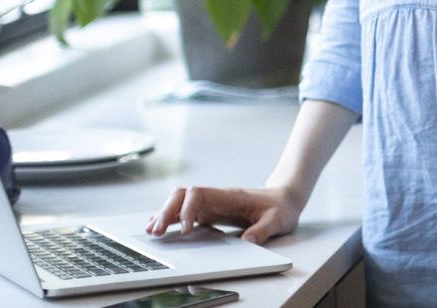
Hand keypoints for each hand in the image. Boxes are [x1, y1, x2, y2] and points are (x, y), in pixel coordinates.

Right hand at [146, 185, 299, 244]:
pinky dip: (170, 219)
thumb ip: (264, 229)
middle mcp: (215, 198)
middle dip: (166, 212)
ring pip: (179, 203)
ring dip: (164, 215)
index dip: (188, 210)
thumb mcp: (278, 220)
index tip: (188, 230)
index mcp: (229, 196)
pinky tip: (160, 229)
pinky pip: (184, 212)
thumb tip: (249, 241)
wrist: (284, 199)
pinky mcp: (210, 213)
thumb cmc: (281, 208)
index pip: (198, 194)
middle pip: (181, 196)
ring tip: (151, 232)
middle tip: (157, 232)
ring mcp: (211, 204)